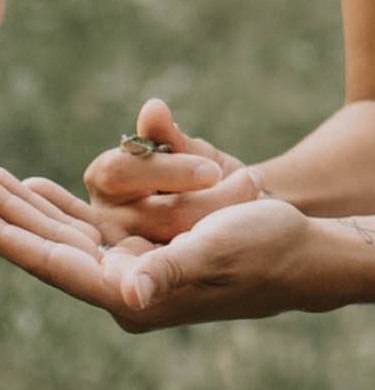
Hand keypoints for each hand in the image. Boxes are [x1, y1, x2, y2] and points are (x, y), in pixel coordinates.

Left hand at [0, 179, 324, 330]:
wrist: (303, 256)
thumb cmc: (266, 251)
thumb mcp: (215, 254)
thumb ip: (167, 271)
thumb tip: (128, 294)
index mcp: (134, 295)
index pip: (59, 264)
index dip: (17, 241)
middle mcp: (124, 286)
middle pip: (52, 247)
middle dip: (12, 217)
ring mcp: (131, 268)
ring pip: (64, 235)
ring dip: (28, 209)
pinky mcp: (143, 252)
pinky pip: (88, 228)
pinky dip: (59, 207)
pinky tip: (36, 189)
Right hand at [85, 99, 265, 252]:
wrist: (239, 214)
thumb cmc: (207, 176)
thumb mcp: (193, 154)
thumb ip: (169, 138)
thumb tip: (153, 109)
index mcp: (106, 178)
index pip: (118, 172)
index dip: (168, 170)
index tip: (213, 170)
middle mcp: (106, 220)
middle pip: (153, 214)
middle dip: (209, 199)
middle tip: (250, 182)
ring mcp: (131, 255)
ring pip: (177, 244)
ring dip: (223, 218)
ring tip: (253, 194)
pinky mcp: (158, 280)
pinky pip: (187, 267)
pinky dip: (218, 243)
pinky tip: (242, 227)